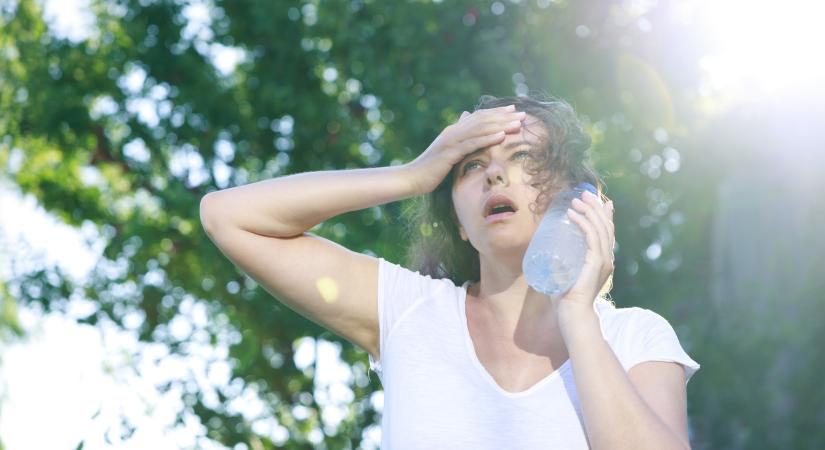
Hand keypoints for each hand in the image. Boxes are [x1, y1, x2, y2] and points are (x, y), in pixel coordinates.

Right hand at [403, 105, 526, 193]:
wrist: (411, 179)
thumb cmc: (430, 170)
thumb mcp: (447, 155)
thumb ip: (459, 143)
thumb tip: (465, 130)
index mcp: (454, 131)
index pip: (479, 118)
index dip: (497, 113)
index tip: (514, 110)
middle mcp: (453, 131)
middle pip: (483, 120)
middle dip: (504, 117)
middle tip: (523, 114)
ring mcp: (451, 141)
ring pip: (480, 129)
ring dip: (501, 125)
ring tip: (518, 123)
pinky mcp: (450, 152)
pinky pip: (472, 143)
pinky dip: (488, 138)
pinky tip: (502, 136)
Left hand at [550, 191, 615, 316]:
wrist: (572, 313)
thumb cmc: (565, 298)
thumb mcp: (565, 275)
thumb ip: (560, 266)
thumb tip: (547, 257)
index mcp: (602, 261)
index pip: (608, 232)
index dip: (605, 215)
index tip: (599, 201)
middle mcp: (607, 259)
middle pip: (606, 225)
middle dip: (596, 207)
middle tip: (584, 194)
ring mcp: (603, 260)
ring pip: (599, 228)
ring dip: (587, 211)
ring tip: (574, 200)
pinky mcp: (596, 262)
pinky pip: (592, 237)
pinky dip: (582, 223)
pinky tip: (572, 214)